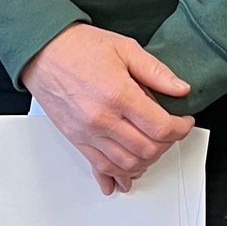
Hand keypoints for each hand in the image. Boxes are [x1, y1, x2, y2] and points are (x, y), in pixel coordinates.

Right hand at [20, 23, 194, 193]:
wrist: (42, 51)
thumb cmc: (78, 46)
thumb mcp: (125, 47)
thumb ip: (156, 71)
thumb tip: (180, 89)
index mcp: (118, 95)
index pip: (160, 127)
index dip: (180, 128)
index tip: (184, 122)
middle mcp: (102, 119)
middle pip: (147, 150)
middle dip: (167, 144)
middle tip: (171, 132)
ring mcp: (87, 133)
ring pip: (126, 165)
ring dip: (146, 162)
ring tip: (154, 148)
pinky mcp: (76, 139)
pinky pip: (99, 167)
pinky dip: (116, 176)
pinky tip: (124, 179)